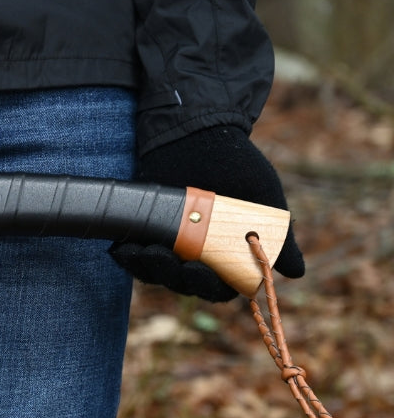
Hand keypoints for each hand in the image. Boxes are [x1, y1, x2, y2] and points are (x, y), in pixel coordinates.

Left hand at [110, 126, 303, 300]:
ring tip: (148, 253)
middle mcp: (197, 253)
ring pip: (157, 272)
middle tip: (174, 262)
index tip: (202, 273)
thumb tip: (296, 272)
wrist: (199, 130)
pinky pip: (133, 251)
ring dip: (151, 269)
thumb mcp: (264, 199)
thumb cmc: (236, 164)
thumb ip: (279, 236)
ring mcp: (169, 240)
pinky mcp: (144, 225)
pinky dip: (128, 256)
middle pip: (185, 283)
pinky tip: (122, 251)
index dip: (210, 287)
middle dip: (178, 278)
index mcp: (228, 254)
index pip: (219, 287)